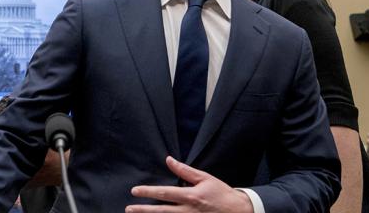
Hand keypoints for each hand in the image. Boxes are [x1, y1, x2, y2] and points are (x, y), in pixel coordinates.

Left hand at [125, 156, 253, 212]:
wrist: (239, 211)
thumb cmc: (221, 193)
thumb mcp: (205, 178)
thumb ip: (185, 171)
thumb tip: (169, 160)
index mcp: (191, 196)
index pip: (165, 193)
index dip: (148, 192)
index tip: (135, 191)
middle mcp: (188, 211)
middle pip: (161, 211)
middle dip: (144, 210)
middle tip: (129, 208)